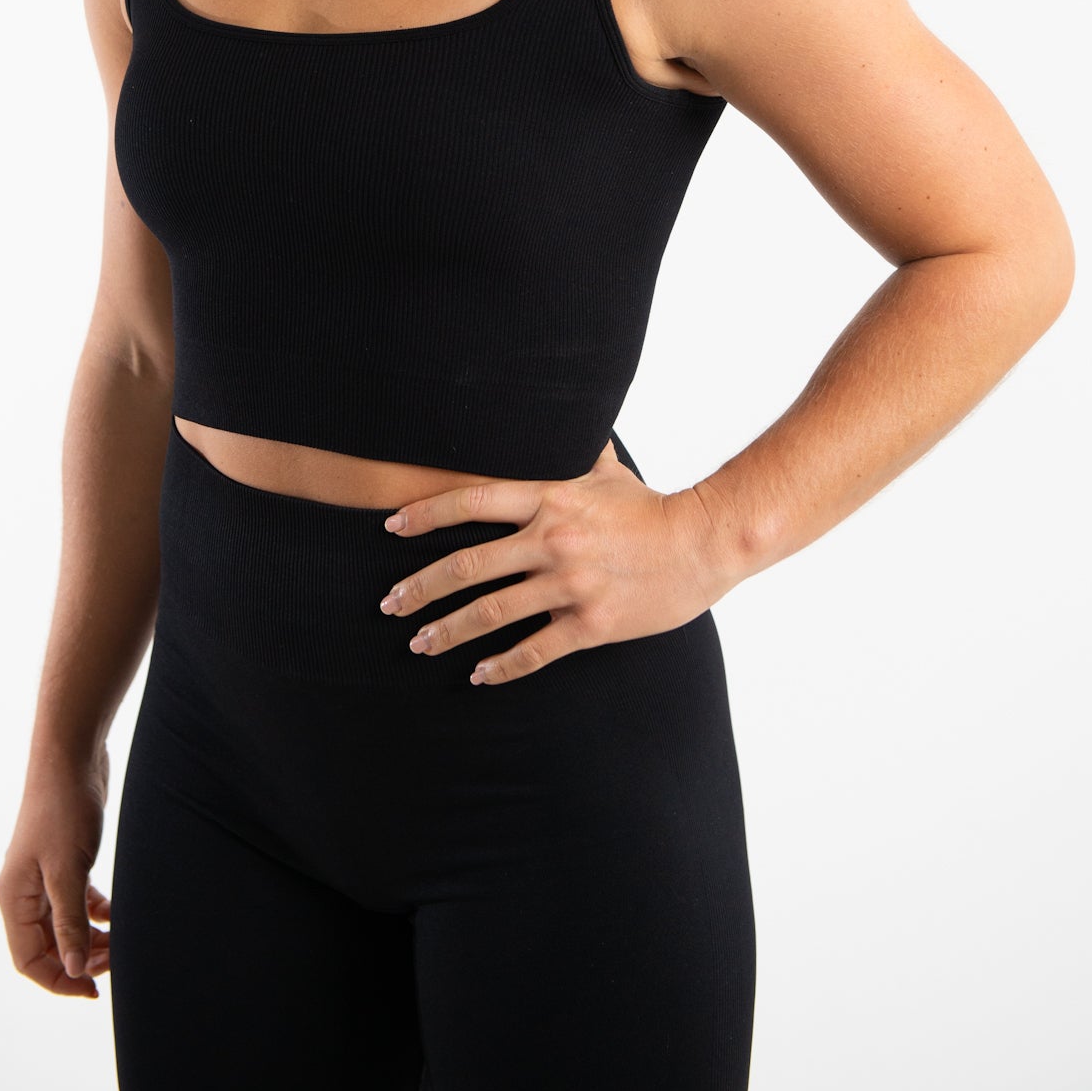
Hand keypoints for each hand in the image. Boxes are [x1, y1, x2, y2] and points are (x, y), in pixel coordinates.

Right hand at [0, 746, 111, 997]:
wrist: (72, 755)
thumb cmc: (64, 808)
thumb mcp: (68, 870)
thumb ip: (70, 922)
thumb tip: (74, 970)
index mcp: (14, 898)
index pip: (28, 960)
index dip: (59, 980)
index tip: (93, 989)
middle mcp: (23, 891)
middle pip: (47, 947)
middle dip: (80, 960)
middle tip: (116, 960)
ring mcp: (43, 875)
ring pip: (63, 925)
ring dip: (90, 938)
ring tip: (120, 942)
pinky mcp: (63, 859)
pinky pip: (75, 902)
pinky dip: (95, 913)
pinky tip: (115, 915)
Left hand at [378, 438, 722, 686]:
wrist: (703, 543)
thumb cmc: (651, 507)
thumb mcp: (606, 471)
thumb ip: (573, 449)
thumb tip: (562, 415)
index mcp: (550, 498)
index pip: (472, 502)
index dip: (426, 514)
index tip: (391, 527)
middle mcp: (552, 540)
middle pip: (469, 565)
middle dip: (421, 587)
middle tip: (389, 604)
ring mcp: (570, 584)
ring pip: (492, 612)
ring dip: (449, 630)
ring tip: (419, 643)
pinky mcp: (591, 624)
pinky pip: (535, 649)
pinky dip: (502, 666)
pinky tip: (479, 675)